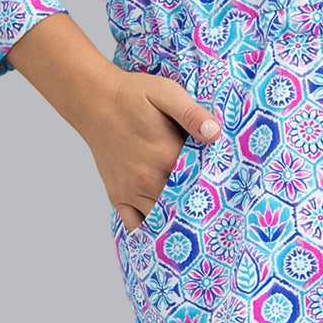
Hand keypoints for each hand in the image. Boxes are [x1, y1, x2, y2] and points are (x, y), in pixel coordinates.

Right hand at [83, 68, 222, 233]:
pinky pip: (135, 224)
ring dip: (177, 220)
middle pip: (182, 207)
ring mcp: (130, 191)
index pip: (200, 183)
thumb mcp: (167, 93)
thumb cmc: (133, 95)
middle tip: (216, 211)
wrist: (94, 100)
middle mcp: (147, 179)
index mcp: (166, 156)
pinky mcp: (117, 195)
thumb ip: (192, 114)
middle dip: (199, 209)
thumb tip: (215, 133)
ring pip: (160, 220)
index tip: (227, 188)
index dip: (215, 186)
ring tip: (195, 219)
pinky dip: (150, 229)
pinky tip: (164, 225)